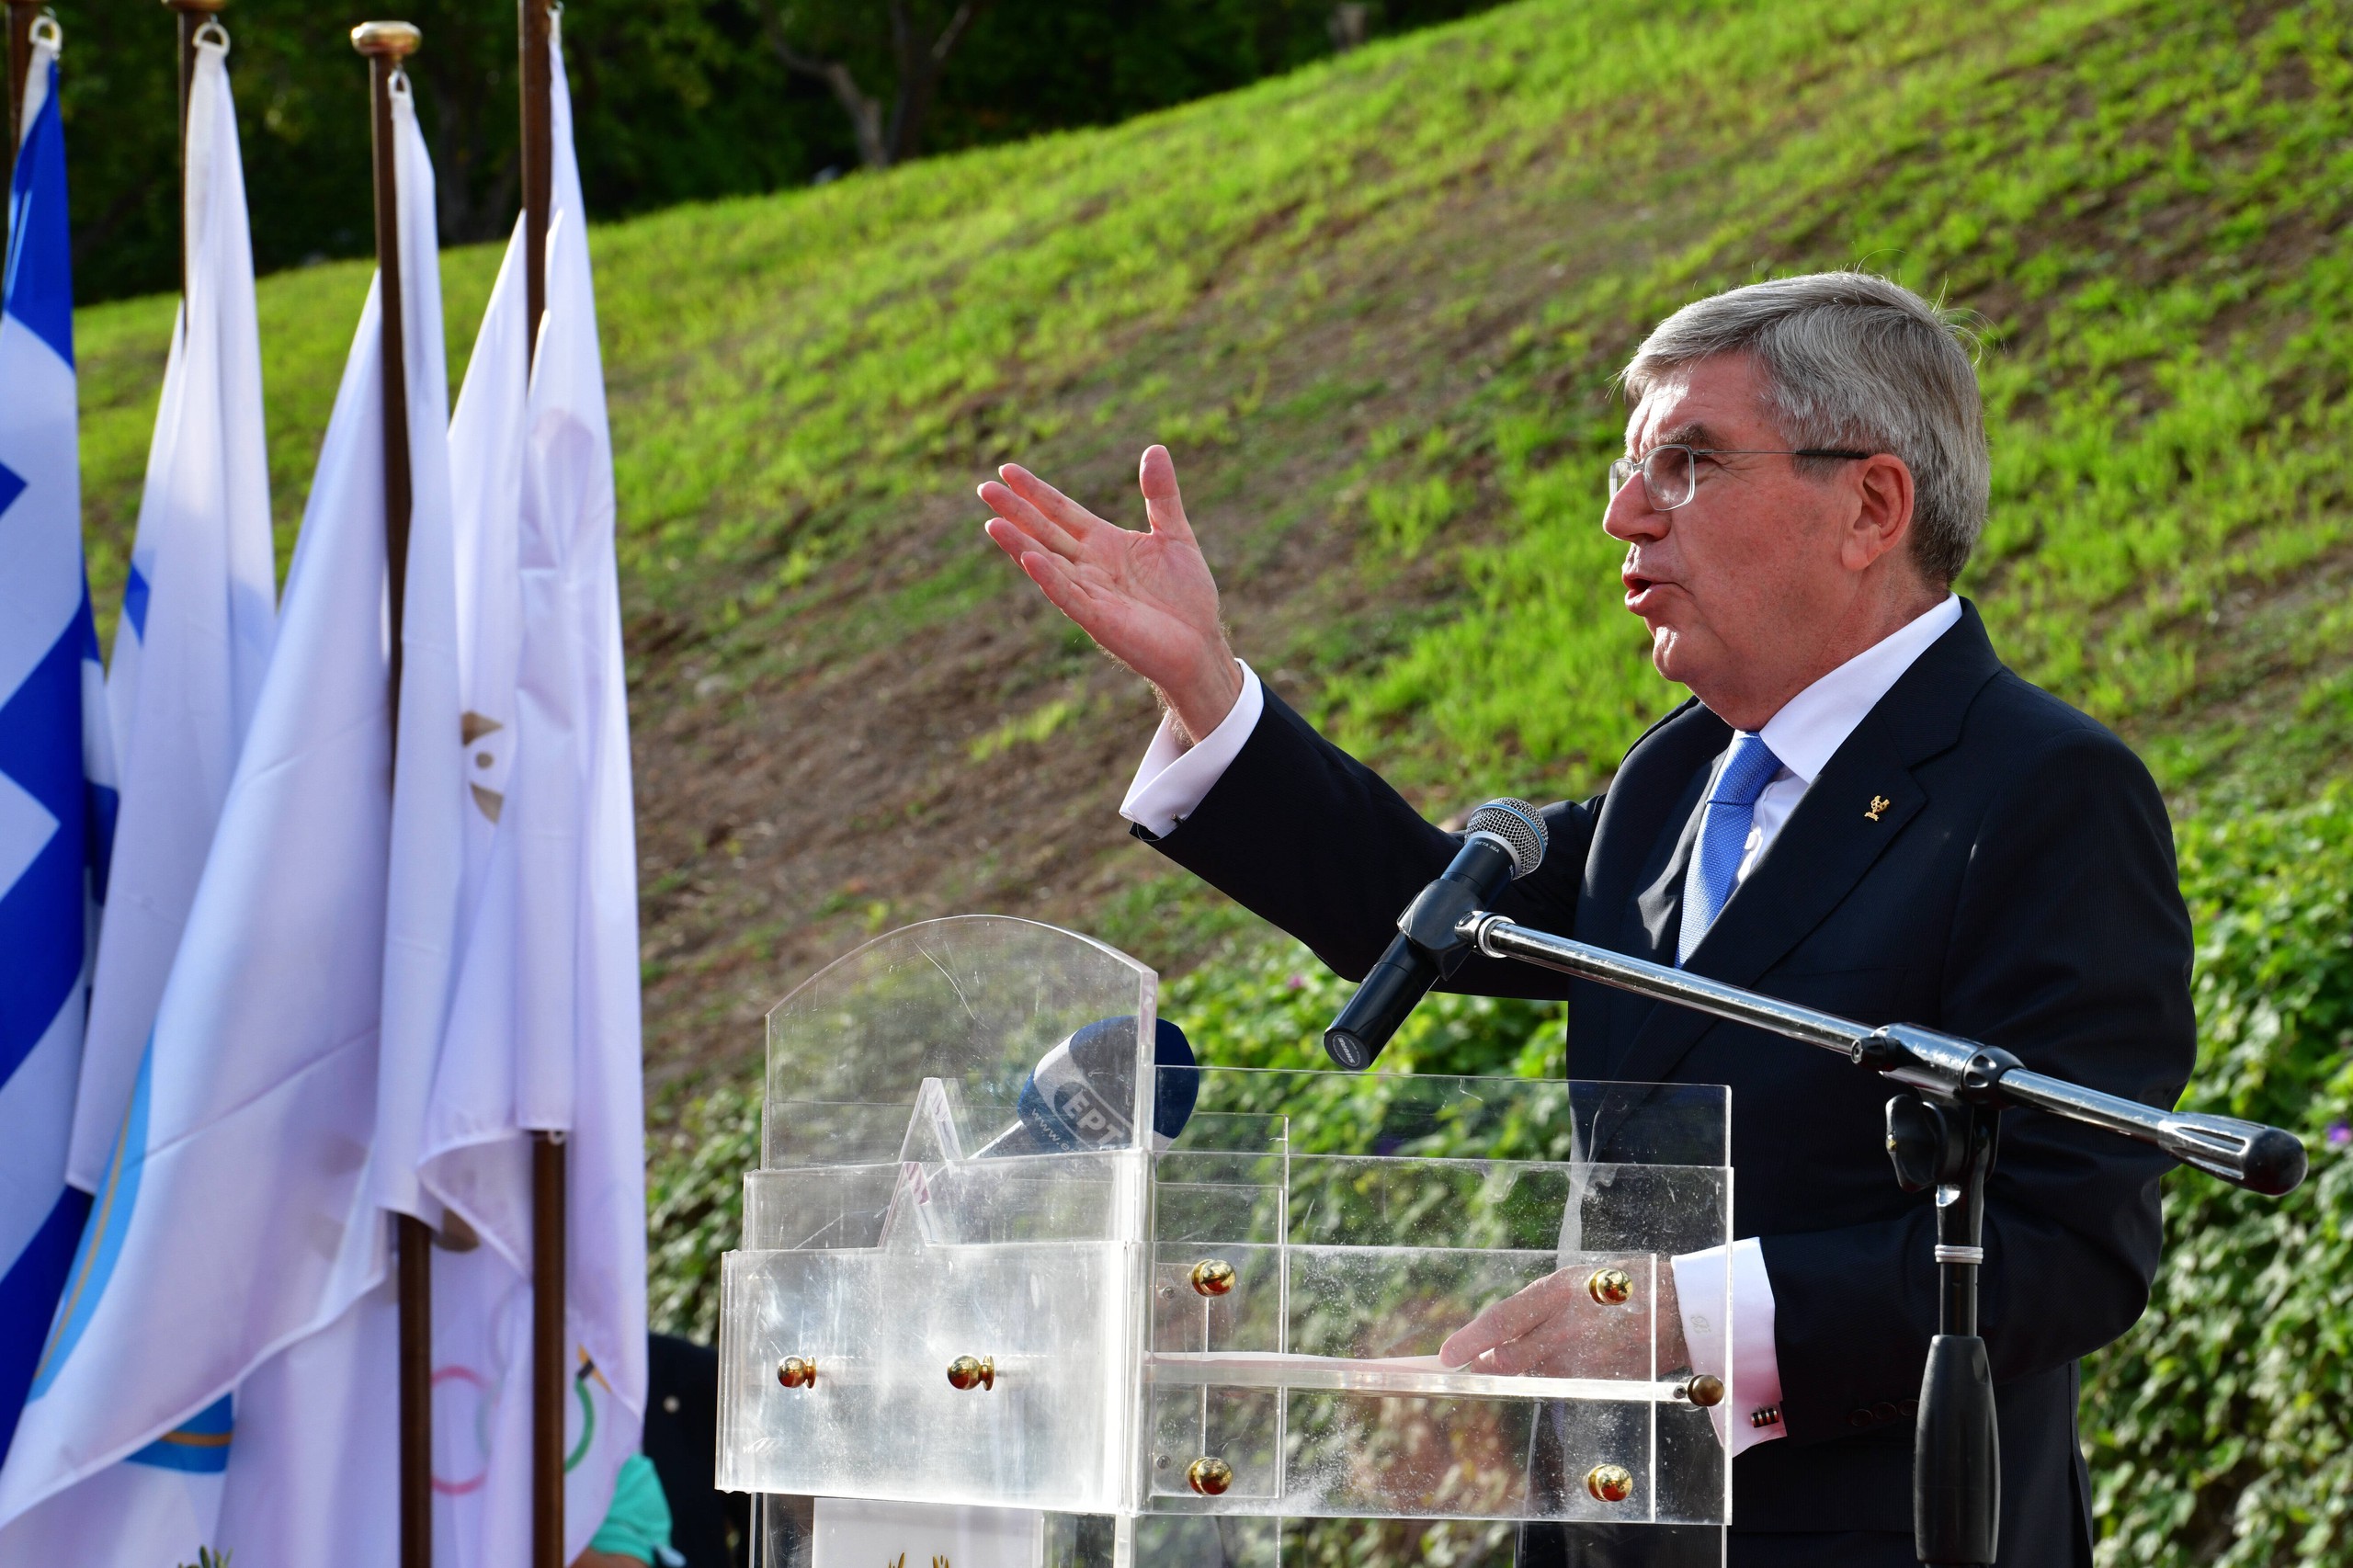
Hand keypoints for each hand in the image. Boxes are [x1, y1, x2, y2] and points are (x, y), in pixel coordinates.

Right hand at [980, 445, 1242, 743]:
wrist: (1201, 645)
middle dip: (1016, 511)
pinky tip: (1030, 559)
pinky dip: (1050, 579)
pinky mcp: (1099, 621)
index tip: (1008, 470)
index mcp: (1104, 543)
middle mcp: (1089, 566)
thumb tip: (1155, 448)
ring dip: (1020, 545)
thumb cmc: (1186, 595)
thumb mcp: (1175, 533)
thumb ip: (1161, 494)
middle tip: (985, 488)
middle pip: (1045, 533)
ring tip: (992, 523)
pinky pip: (1069, 597)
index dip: (1035, 491)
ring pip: (1048, 564)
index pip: (1061, 511)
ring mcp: (1090, 593)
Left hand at [1438, 1262, 1685, 1379]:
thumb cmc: (1622, 1286)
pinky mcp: (1595, 1381)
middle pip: (1507, 1360)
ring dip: (1519, 1369)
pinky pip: (1559, 1382)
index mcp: (1555, 1293)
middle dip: (1483, 1365)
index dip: (1468, 1340)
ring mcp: (1580, 1359)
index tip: (1445, 1355)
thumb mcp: (1575, 1280)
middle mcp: (1563, 1329)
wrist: (1678, 1309)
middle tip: (1468, 1365)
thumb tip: (1502, 1329)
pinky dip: (1550, 1375)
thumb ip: (1538, 1305)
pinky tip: (1562, 1360)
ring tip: (1525, 1355)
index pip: (1499, 1322)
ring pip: (1531, 1374)